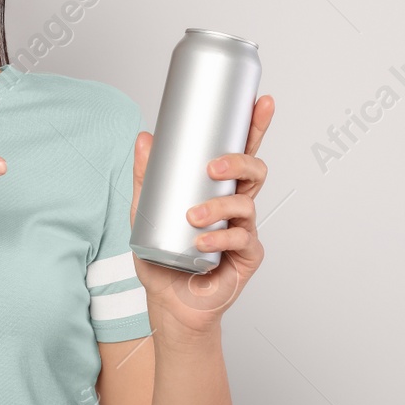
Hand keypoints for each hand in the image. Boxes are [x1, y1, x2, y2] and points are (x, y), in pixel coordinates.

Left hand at [130, 95, 274, 335]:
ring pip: (247, 204)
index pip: (241, 151)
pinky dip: (219, 239)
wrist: (169, 303)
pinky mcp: (247, 256)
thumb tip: (144, 137)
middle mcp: (236, 204)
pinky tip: (200, 243)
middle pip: (255, 170)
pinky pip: (240, 239)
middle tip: (214, 165)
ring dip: (220, 206)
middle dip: (240, 160)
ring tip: (193, 217)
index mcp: (218, 188)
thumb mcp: (145, 211)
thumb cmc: (163, 257)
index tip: (260, 101)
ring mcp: (244, 230)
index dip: (255, 126)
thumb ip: (146, 177)